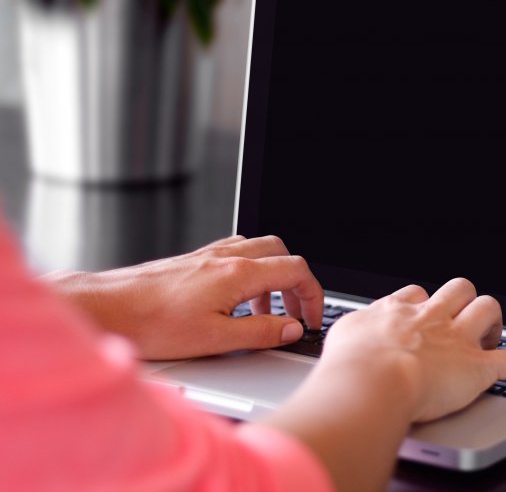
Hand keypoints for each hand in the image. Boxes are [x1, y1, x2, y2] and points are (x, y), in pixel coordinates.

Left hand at [44, 235, 323, 359]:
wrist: (108, 309)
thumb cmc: (152, 324)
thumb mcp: (216, 339)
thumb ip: (261, 332)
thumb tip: (291, 329)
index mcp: (238, 273)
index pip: (295, 271)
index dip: (313, 296)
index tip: (311, 319)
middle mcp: (226, 257)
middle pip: (282, 253)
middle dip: (296, 282)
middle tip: (295, 313)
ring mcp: (209, 255)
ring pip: (259, 251)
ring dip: (273, 278)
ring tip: (266, 312)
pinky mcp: (194, 261)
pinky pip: (236, 254)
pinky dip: (250, 272)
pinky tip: (237, 298)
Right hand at [321, 277, 505, 421]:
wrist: (371, 379)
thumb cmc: (349, 364)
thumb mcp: (341, 338)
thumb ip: (351, 333)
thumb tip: (349, 337)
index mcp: (397, 311)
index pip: (416, 294)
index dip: (423, 304)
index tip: (422, 316)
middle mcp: (430, 317)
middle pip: (456, 289)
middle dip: (462, 301)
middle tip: (460, 321)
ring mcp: (457, 339)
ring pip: (486, 309)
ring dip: (492, 322)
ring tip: (492, 335)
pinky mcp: (478, 367)